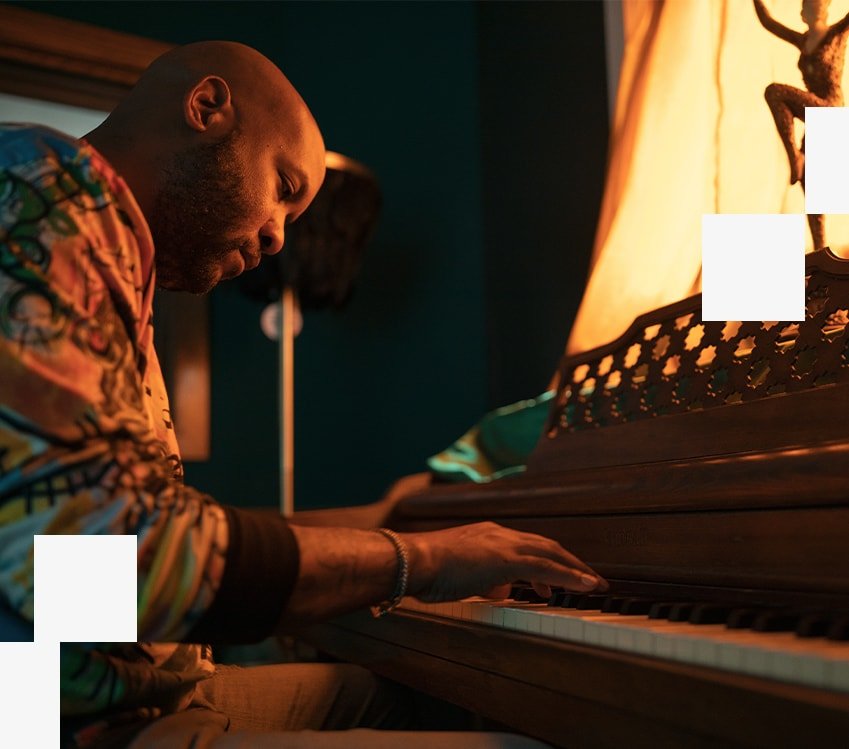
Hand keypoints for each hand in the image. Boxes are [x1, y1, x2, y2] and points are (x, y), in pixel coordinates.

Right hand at [403, 522, 607, 601]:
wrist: (413, 561)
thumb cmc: (427, 570)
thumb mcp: (462, 574)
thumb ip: (484, 579)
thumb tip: (500, 589)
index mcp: (487, 535)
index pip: (527, 544)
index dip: (548, 558)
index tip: (561, 573)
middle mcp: (499, 533)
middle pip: (545, 544)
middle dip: (569, 561)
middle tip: (588, 577)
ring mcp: (503, 544)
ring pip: (551, 553)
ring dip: (575, 568)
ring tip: (592, 583)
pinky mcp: (506, 559)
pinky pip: (546, 568)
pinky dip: (568, 576)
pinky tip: (584, 585)